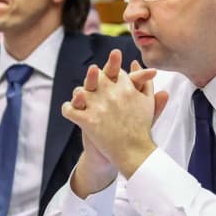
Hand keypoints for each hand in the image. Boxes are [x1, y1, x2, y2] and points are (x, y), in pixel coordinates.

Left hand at [63, 50, 168, 178]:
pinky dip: (67, 109)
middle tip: (93, 89)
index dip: (109, 76)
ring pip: (79, 91)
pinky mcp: (87, 121)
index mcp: (127, 87)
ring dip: (78, 95)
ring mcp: (98, 107)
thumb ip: (145, 81)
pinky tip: (71, 111)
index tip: (107, 83)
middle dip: (93, 80)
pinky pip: (69, 110)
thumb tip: (135, 63)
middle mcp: (111, 93)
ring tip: (81, 100)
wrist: (134, 153)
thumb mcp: (147, 101)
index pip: (113, 72)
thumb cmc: (141, 127)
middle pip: (95, 77)